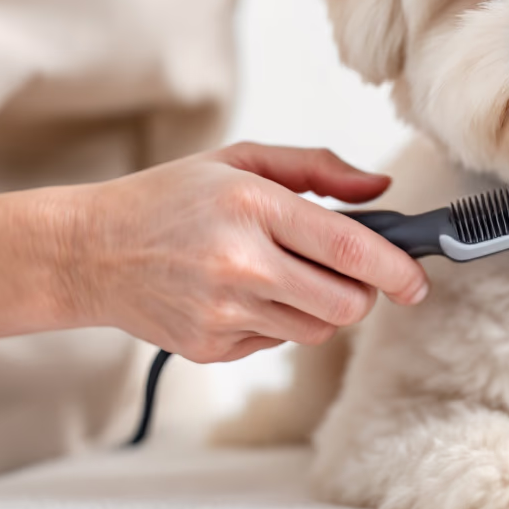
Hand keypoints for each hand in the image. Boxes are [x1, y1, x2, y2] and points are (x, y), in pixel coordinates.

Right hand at [60, 142, 428, 362]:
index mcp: (252, 207)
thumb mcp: (242, 161)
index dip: (395, 267)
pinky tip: (246, 294)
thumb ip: (319, 169)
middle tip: (352, 274)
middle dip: (364, 293)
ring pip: (317, 329)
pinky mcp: (212, 347)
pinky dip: (279, 321)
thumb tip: (379, 189)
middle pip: (345, 303)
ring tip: (285, 275)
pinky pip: (277, 342)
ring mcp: (223, 312)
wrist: (89, 251)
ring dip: (322, 308)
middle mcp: (240, 264)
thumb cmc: (172, 199)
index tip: (419, 279)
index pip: (347, 246)